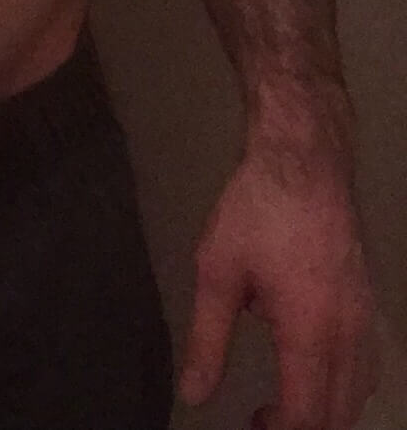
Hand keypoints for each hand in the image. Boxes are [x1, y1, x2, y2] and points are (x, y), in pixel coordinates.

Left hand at [179, 149, 377, 427]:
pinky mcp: (369, 303)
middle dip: (302, 427)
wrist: (305, 160)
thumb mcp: (217, 272)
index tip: (249, 424)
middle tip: (261, 420)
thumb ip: (208, 340)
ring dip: (325, 410)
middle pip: (339, 413)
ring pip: (358, 391)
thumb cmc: (256, 211)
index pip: (306, 414)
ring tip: (281, 403)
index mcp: (311, 332)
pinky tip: (312, 370)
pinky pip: (367, 365)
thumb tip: (194, 394)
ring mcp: (366, 318)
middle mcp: (349, 334)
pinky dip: (343, 385)